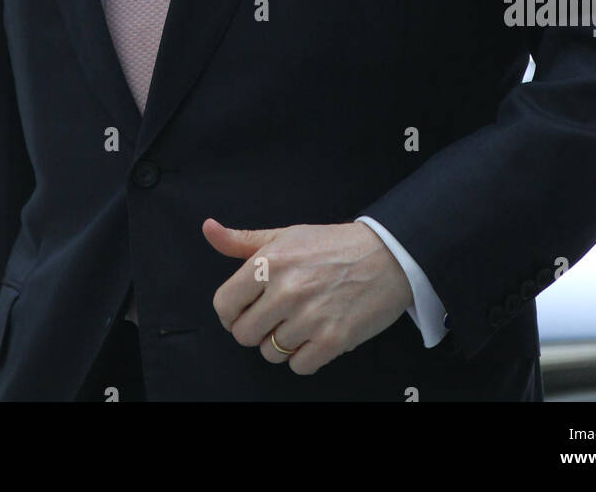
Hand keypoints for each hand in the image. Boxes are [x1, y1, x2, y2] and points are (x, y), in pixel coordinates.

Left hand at [203, 217, 412, 374]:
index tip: (244, 311)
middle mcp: (286, 289)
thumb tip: (208, 229)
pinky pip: (299, 366)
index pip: (224, 305)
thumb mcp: (286, 235)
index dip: (231, 313)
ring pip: (270, 353)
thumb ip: (242, 240)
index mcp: (270, 262)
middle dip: (256, 329)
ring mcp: (309, 317)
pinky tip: (316, 334)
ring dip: (282, 343)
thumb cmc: (333, 245)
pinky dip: (305, 356)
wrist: (387, 256)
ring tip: (301, 321)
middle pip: (244, 335)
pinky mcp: (332, 340)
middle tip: (276, 315)